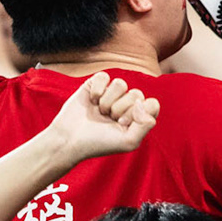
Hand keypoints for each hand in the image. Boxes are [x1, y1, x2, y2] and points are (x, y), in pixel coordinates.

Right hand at [42, 71, 158, 164]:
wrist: (69, 140)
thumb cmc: (98, 144)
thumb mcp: (129, 142)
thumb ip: (146, 124)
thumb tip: (141, 102)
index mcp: (137, 117)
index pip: (152, 104)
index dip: (138, 114)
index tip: (122, 125)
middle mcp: (126, 103)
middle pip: (137, 94)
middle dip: (120, 109)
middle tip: (108, 120)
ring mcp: (110, 93)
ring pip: (121, 84)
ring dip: (108, 101)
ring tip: (99, 112)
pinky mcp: (95, 85)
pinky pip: (104, 77)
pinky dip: (97, 90)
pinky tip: (91, 102)